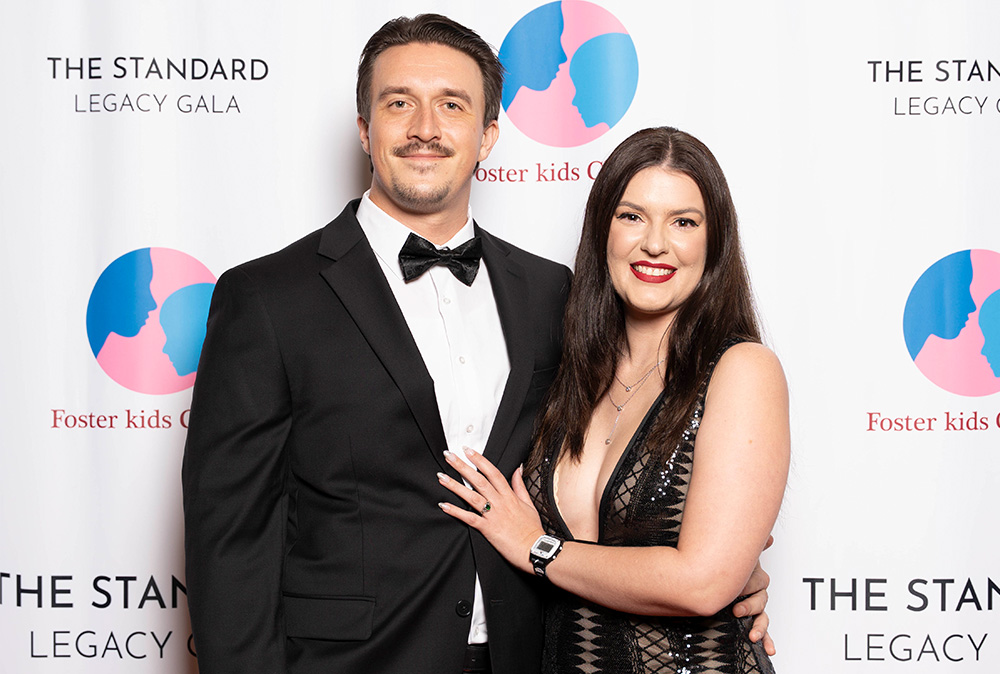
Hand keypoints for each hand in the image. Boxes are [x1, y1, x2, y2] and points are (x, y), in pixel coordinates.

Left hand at [437, 449, 544, 574]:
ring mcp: (493, 515)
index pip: (493, 473)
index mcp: (509, 496)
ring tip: (441, 477)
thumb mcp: (529, 504)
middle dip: (462, 467)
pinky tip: (444, 505)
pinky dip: (456, 512)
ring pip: (472, 497)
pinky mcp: (488, 529)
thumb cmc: (532, 529)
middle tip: (449, 456)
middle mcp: (500, 503)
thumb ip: (520, 486)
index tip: (468, 450)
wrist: (535, 549)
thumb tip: (517, 469)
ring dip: (455, 486)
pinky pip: (470, 518)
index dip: (480, 460)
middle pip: (479, 481)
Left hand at [732, 535, 774, 654]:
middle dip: (749, 606)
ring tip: (753, 635)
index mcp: (752, 578)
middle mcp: (754, 592)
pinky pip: (762, 628)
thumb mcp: (734, 556)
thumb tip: (769, 538)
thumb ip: (747, 549)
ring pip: (762, 617)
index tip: (737, 596)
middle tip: (736, 610)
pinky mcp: (749, 618)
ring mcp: (752, 606)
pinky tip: (770, 649)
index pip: (759, 584)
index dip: (749, 589)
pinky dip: (767, 639)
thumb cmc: (721, 565)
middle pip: (760, 601)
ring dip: (759, 627)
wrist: (704, 577)